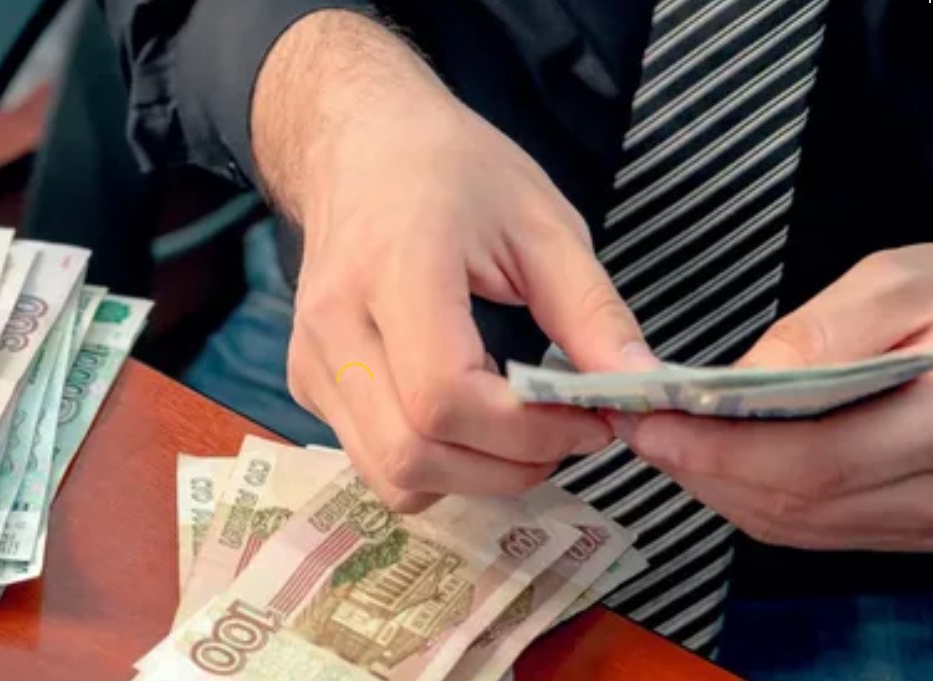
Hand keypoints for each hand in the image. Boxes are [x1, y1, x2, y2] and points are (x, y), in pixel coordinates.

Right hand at [253, 11, 656, 510]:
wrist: (358, 145)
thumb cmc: (451, 170)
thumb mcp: (540, 224)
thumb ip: (590, 312)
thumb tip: (642, 390)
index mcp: (394, 269)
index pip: (444, 397)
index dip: (526, 433)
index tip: (588, 419)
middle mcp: (334, 326)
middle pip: (412, 454)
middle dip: (505, 469)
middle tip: (564, 438)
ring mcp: (309, 361)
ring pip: (390, 475)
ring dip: (469, 478)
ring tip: (520, 435)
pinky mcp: (303, 382)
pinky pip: (373, 459)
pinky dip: (434, 464)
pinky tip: (469, 420)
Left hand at [610, 247, 932, 550]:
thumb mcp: (907, 284)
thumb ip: (824, 333)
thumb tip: (739, 382)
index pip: (811, 462)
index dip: (718, 450)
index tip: (649, 422)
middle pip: (795, 505)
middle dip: (700, 470)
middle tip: (638, 427)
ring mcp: (927, 519)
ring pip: (799, 527)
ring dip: (718, 490)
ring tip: (665, 441)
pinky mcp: (912, 525)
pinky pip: (821, 529)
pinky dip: (756, 500)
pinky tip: (718, 463)